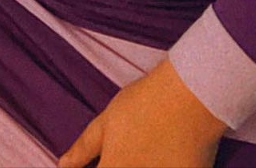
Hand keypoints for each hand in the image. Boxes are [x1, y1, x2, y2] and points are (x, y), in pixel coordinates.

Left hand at [57, 56, 229, 167]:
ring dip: (144, 165)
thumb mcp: (107, 120)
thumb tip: (62, 165)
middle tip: (131, 151)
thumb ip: (84, 148)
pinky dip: (164, 166)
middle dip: (125, 163)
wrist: (192, 94)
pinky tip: (167, 154)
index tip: (100, 163)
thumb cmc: (146, 101)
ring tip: (149, 148)